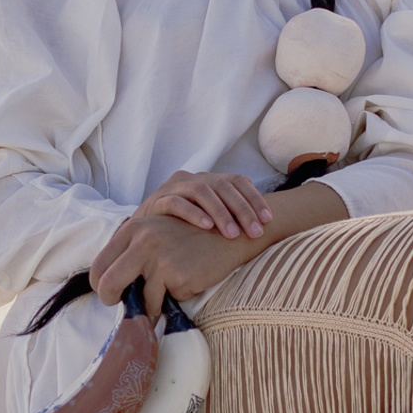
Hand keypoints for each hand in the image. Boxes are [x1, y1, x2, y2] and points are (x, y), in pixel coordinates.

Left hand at [90, 208, 256, 314]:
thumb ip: (134, 252)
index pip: (99, 265)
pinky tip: (190, 281)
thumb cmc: (192, 237)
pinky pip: (168, 300)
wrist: (231, 234)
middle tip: (125, 308)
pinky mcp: (177, 275)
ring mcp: (160, 258)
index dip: (101, 285)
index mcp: (133, 228)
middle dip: (113, 301)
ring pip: (141, 300)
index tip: (112, 294)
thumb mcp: (157, 234)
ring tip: (169, 293)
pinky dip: (176, 298)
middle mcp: (142, 241)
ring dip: (152, 306)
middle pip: (108, 285)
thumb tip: (114, 286)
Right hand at [136, 167, 271, 239]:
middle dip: (242, 209)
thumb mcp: (210, 219)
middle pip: (223, 186)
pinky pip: (176, 202)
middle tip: (255, 231)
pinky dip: (193, 213)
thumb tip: (265, 228)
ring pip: (202, 191)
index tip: (268, 219)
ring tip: (232, 233)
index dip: (255, 198)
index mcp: (210, 180)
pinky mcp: (157, 200)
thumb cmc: (183, 227)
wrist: (143, 230)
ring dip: (220, 212)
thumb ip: (231, 218)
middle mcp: (194, 178)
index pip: (238, 181)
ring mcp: (174, 187)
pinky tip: (206, 227)